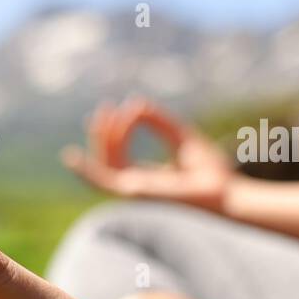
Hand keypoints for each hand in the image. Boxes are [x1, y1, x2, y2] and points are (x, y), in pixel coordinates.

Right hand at [63, 97, 234, 211]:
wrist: (227, 194)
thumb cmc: (212, 174)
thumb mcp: (183, 138)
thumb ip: (160, 123)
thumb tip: (136, 103)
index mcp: (147, 178)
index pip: (120, 156)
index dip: (118, 131)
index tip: (127, 106)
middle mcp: (136, 187)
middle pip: (109, 159)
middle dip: (104, 133)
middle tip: (105, 107)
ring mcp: (133, 193)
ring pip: (105, 164)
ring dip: (103, 138)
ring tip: (105, 112)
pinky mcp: (134, 194)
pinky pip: (104, 179)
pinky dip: (86, 169)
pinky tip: (72, 157)